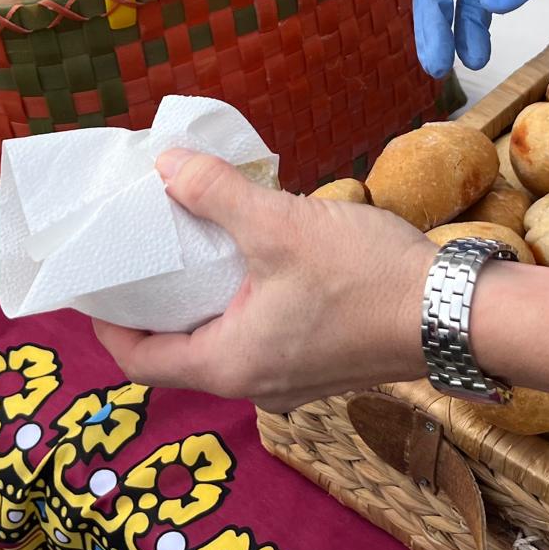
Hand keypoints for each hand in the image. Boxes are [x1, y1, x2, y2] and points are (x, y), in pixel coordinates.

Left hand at [91, 149, 432, 412]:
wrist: (454, 313)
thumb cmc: (369, 279)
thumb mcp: (281, 225)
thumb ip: (217, 194)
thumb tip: (166, 166)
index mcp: (229, 364)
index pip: (139, 360)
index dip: (105, 323)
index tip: (94, 283)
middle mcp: (254, 383)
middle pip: (177, 352)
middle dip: (154, 304)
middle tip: (140, 252)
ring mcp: (290, 378)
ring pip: (221, 342)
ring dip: (201, 300)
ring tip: (191, 245)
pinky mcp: (319, 363)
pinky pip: (259, 337)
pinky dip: (240, 303)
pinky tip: (250, 258)